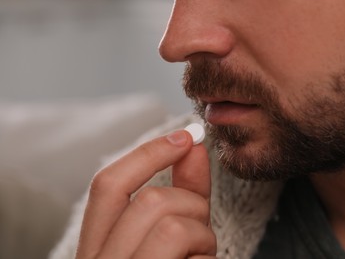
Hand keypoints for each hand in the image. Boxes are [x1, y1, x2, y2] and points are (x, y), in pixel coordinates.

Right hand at [76, 130, 215, 258]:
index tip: (184, 138)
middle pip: (149, 200)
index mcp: (96, 246)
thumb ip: (182, 192)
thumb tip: (193, 146)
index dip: (148, 153)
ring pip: (173, 227)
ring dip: (202, 235)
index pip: (108, 184)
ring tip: (199, 252)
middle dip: (191, 202)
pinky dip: (207, 256)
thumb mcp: (171, 233)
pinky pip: (194, 258)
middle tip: (200, 224)